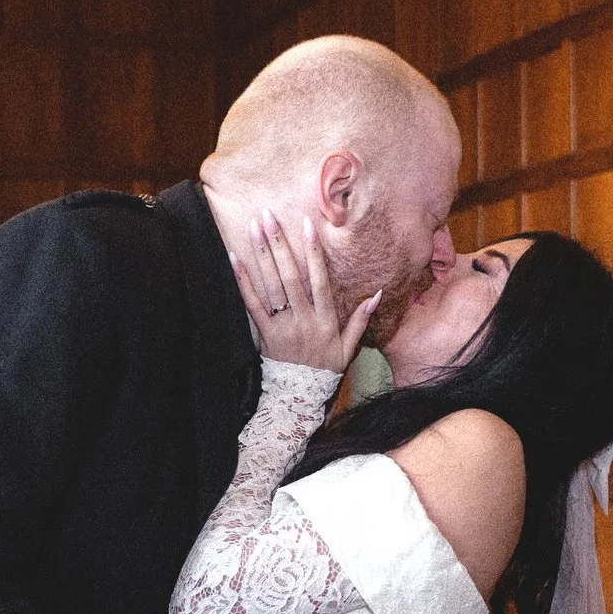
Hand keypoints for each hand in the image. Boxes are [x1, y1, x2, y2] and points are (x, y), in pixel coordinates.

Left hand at [231, 208, 379, 373]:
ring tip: (254, 228)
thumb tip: (377, 294)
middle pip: (291, 276)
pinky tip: (235, 259)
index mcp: (326, 320)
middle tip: (269, 216)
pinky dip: (243, 281)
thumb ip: (361, 320)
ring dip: (262, 255)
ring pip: (272, 286)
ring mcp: (282, 326)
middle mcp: (304, 319)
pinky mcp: (264, 333)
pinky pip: (252, 304)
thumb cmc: (326, 369)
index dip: (313, 252)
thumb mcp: (349, 347)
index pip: (320, 280)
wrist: (300, 397)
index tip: (306, 225)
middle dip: (280, 244)